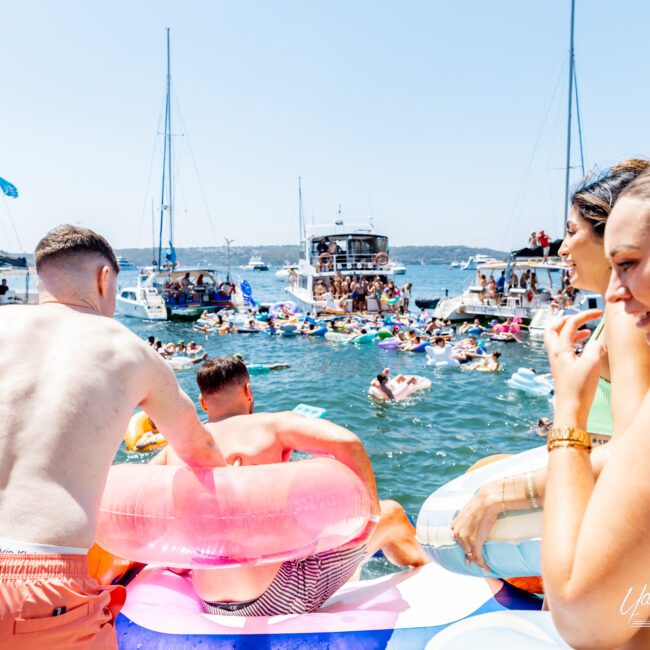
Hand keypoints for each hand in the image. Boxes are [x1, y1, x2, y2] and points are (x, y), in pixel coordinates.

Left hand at [450, 483, 500, 569]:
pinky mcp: (474, 542)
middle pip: (464, 549)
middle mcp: (457, 533)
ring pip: (471, 555)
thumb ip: (465, 522)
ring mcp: (465, 538)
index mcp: (454, 526)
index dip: (463, 548)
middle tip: (476, 560)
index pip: (457, 541)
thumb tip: (470, 527)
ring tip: (483, 565)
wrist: (486, 502)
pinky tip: (487, 568)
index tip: (467, 555)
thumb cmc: (479, 504)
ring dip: (477, 561)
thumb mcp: (467, 513)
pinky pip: (477, 557)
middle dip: (470, 555)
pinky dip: (482, 564)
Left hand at [544, 310, 605, 427]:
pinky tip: (584, 349)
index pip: (569, 325)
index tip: (599, 312)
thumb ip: (595, 348)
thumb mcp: (591, 364)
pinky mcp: (561, 370)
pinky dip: (572, 344)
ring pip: (557, 340)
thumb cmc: (578, 388)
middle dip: (565, 320)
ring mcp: (556, 362)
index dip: (583, 315)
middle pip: (552, 329)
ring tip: (586, 332)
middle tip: (580, 318)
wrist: (570, 410)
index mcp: (560, 349)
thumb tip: (597, 340)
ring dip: (569, 332)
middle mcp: (554, 354)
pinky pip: (563, 350)